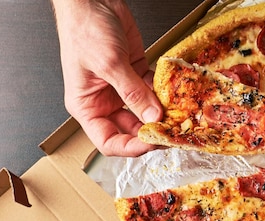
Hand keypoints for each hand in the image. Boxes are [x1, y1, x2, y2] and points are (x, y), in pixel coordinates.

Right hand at [52, 0, 162, 155]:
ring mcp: (121, 89)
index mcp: (87, 107)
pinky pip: (153, 92)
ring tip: (179, 116)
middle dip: (153, 133)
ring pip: (146, 113)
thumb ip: (133, 93)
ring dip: (162, 115)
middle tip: (174, 132)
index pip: (109, 141)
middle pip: (132, 131)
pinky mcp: (136, 75)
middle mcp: (104, 102)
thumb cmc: (84, 28)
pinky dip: (165, 95)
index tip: (152, 144)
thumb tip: (153, 118)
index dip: (131, 148)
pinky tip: (177, 96)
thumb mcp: (109, 64)